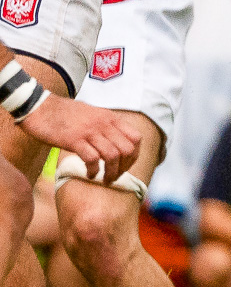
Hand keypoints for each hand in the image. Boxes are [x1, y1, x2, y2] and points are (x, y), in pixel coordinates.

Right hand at [23, 97, 141, 185]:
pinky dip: (94, 170)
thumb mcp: (93, 114)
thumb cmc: (64, 113)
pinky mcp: (74, 140)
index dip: (134, 155)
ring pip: (113, 156)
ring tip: (104, 180)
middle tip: (114, 176)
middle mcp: (104, 124)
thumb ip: (106, 126)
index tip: (125, 166)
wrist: (39, 106)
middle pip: (127, 150)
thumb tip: (116, 143)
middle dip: (124, 168)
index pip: (136, 138)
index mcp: (110, 117)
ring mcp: (89, 131)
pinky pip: (92, 159)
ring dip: (111, 173)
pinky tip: (90, 174)